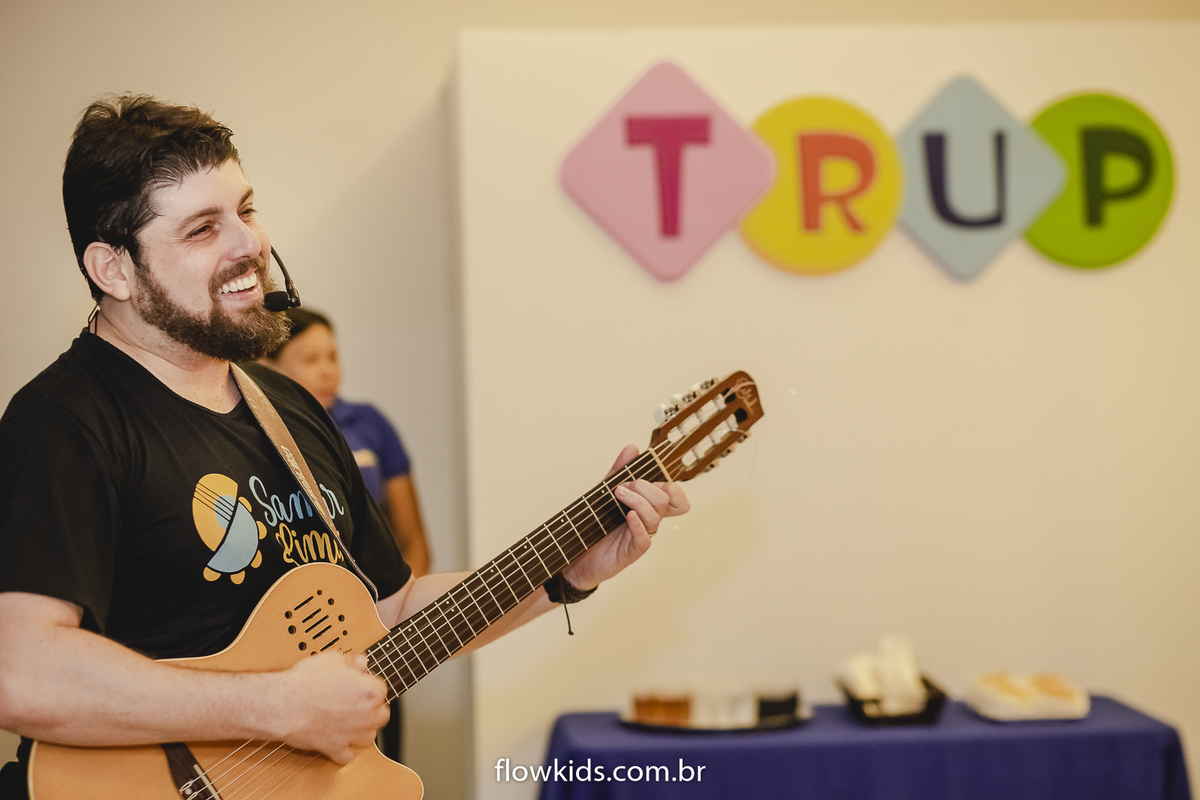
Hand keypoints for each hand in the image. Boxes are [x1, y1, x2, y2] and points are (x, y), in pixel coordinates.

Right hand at [274, 652, 388, 763]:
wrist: (285, 704)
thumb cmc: (307, 681)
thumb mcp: (332, 659)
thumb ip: (351, 662)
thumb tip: (359, 663)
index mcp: (370, 692)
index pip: (381, 689)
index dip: (369, 685)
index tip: (360, 684)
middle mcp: (366, 716)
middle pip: (381, 715)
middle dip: (372, 709)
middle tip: (357, 703)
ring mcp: (352, 735)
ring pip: (369, 737)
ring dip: (362, 730)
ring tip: (350, 722)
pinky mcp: (335, 749)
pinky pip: (347, 756)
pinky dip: (344, 751)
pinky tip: (338, 741)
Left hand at [562, 445, 689, 590]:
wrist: (576, 554)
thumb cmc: (594, 525)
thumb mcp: (605, 492)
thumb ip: (619, 471)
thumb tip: (632, 449)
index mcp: (648, 506)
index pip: (676, 498)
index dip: (673, 488)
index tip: (655, 478)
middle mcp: (648, 521)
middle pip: (665, 501)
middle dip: (644, 487)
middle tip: (622, 486)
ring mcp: (641, 536)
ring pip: (655, 517)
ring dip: (637, 500)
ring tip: (618, 494)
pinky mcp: (632, 552)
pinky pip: (644, 538)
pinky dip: (638, 524)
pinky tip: (628, 516)